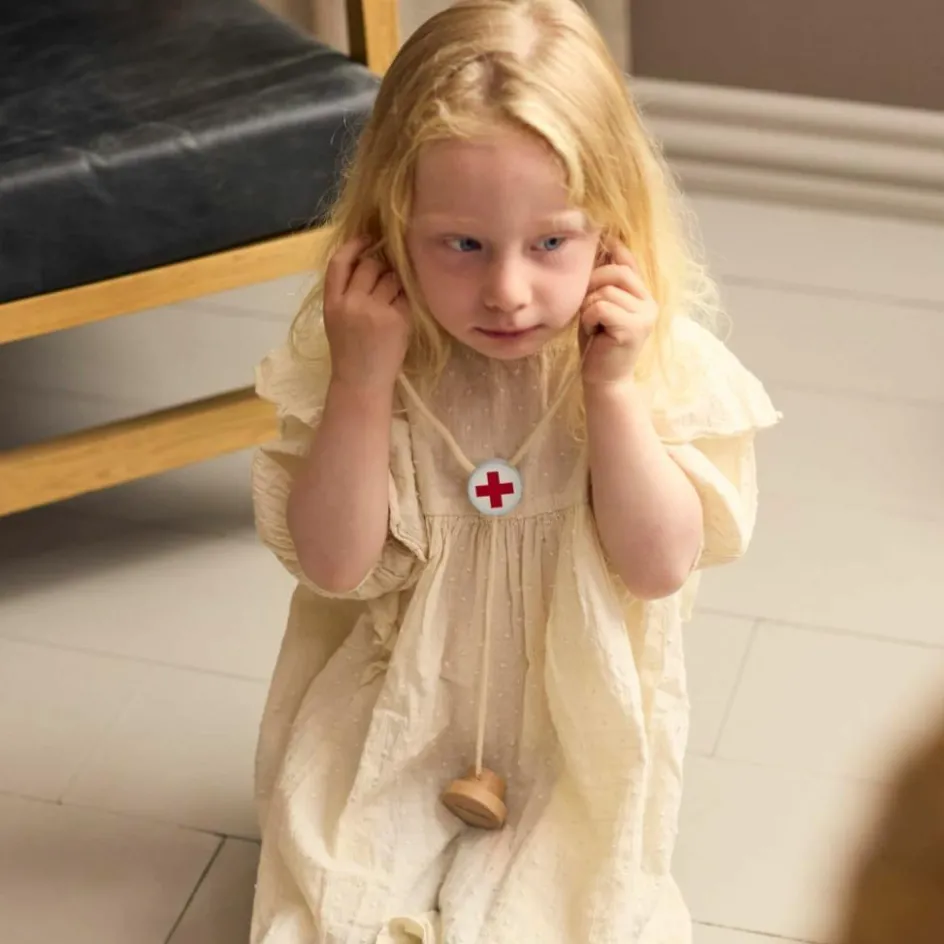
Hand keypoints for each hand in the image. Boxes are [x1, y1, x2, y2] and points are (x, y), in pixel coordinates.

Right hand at [322, 236, 410, 391]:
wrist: (361, 383)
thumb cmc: (350, 351)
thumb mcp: (336, 319)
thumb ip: (346, 292)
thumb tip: (370, 260)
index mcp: (332, 302)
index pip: (340, 263)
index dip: (354, 245)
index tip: (367, 238)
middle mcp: (351, 303)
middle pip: (370, 265)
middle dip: (380, 267)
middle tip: (384, 281)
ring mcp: (375, 311)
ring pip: (391, 278)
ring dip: (395, 284)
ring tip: (391, 302)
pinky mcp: (396, 320)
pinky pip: (406, 296)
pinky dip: (405, 301)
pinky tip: (400, 314)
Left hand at [580, 240, 656, 386]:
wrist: (604, 379)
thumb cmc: (598, 344)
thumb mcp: (601, 308)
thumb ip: (604, 283)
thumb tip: (601, 247)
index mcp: (643, 296)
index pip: (629, 262)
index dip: (614, 251)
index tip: (603, 239)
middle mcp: (650, 303)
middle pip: (617, 272)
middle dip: (593, 284)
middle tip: (587, 306)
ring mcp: (645, 316)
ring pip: (606, 291)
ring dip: (589, 306)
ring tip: (592, 324)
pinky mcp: (634, 329)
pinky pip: (602, 307)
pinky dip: (589, 316)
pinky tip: (592, 330)